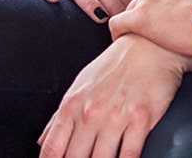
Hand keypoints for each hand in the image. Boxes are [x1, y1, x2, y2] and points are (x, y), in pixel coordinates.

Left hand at [38, 35, 191, 157]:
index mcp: (72, 105)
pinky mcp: (140, 120)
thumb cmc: (115, 65)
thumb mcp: (80, 86)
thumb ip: (59, 117)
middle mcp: (91, 112)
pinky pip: (128, 155)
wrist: (149, 44)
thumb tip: (42, 141)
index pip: (52, 149)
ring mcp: (115, 117)